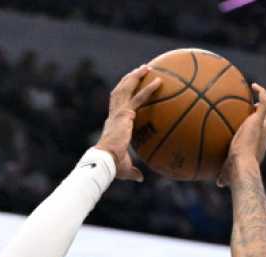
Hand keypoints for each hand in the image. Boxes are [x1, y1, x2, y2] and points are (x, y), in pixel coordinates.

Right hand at [95, 65, 162, 181]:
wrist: (106, 161)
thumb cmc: (112, 167)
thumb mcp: (125, 168)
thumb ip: (133, 171)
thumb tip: (140, 178)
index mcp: (113, 124)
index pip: (117, 106)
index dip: (122, 96)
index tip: (130, 89)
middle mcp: (114, 115)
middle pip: (120, 91)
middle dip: (129, 80)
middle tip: (140, 71)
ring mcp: (119, 112)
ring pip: (126, 88)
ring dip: (136, 76)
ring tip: (146, 68)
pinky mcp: (125, 114)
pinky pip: (140, 97)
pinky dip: (149, 88)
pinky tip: (159, 81)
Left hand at [219, 83, 265, 187]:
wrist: (242, 166)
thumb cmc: (235, 173)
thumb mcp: (228, 174)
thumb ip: (224, 177)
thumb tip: (218, 183)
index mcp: (260, 144)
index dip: (263, 126)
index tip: (252, 121)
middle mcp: (265, 135)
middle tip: (253, 109)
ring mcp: (264, 127)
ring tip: (253, 98)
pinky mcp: (259, 120)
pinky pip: (265, 101)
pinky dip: (262, 92)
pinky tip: (253, 85)